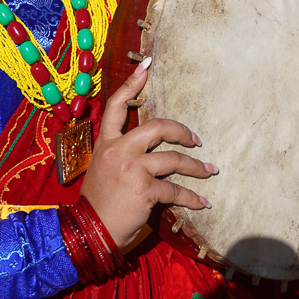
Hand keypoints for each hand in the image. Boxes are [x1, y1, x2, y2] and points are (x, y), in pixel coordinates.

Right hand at [79, 58, 215, 250]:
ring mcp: (132, 168)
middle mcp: (118, 151)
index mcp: (105, 144)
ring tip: (210, 171)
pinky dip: (192, 197)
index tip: (146, 65)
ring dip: (196, 166)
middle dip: (182, 131)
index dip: (131, 83)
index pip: (116, 106)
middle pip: (157, 127)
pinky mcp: (144, 189)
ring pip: (173, 159)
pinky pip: (175, 189)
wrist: (88, 233)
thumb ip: (123, 157)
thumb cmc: (98, 205)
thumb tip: (150, 154)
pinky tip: (202, 202)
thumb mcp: (103, 171)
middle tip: (196, 140)